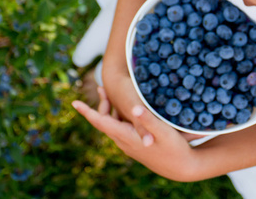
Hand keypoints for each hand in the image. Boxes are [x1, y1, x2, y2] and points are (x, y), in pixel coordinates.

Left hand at [72, 87, 199, 181]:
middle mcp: (123, 142)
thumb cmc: (174, 148)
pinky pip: (119, 128)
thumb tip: (132, 107)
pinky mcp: (135, 145)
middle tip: (102, 87)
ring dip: (108, 110)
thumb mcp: (163, 131)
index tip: (74, 103)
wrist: (181, 168)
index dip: (87, 111)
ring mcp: (128, 145)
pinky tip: (124, 109)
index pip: (100, 122)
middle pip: (104, 122)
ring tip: (109, 92)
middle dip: (100, 104)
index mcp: (126, 136)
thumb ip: (147, 119)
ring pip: (111, 125)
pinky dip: (117, 116)